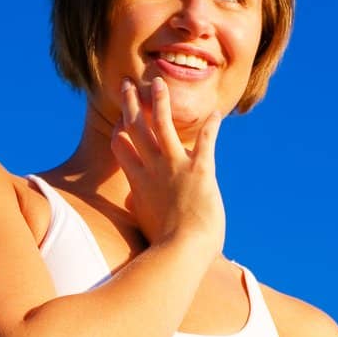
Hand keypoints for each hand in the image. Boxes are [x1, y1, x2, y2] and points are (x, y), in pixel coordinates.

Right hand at [110, 75, 225, 254]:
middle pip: (136, 128)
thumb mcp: (144, 225)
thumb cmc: (163, 249)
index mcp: (137, 184)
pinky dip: (212, 126)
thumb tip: (134, 201)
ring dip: (160, 101)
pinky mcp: (199, 170)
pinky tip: (217, 113)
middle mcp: (152, 169)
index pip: (122, 149)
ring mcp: (174, 167)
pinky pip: (206, 141)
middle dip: (132, 104)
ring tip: (159, 83)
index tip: (120, 124)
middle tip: (128, 85)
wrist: (179, 253)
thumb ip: (138, 207)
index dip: (120, 134)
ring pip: (163, 123)